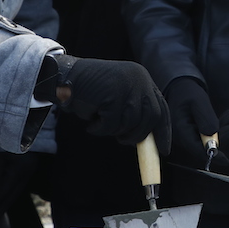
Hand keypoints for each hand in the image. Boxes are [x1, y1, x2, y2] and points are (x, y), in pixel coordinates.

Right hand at [54, 56, 169, 154]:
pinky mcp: (113, 95)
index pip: (161, 108)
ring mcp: (127, 86)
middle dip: (138, 135)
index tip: (163, 149)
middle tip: (123, 141)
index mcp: (142, 78)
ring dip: (114, 130)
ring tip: (99, 121)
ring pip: (131, 123)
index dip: (163, 131)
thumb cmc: (90, 91)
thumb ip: (135, 110)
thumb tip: (150, 141)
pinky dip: (99, 128)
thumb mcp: (119, 97)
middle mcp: (139, 79)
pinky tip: (90, 120)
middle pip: (151, 117)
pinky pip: (111, 124)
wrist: (65, 78)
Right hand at [165, 78, 228, 168]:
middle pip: (205, 146)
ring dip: (223, 129)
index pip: (196, 148)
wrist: (180, 87)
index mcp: (180, 130)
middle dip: (222, 138)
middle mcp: (184, 136)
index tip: (226, 160)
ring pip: (210, 139)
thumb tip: (213, 134)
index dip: (211, 154)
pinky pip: (210, 133)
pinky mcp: (196, 131)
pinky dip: (220, 124)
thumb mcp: (198, 100)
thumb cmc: (187, 92)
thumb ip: (205, 116)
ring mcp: (190, 135)